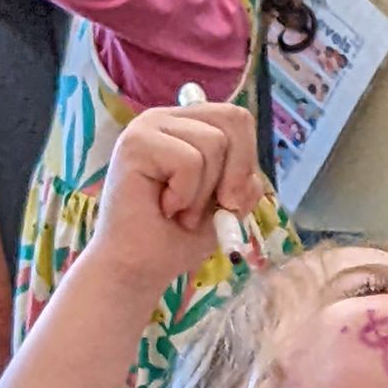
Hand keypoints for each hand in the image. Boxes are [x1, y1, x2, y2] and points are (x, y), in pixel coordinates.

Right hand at [89, 101, 262, 295]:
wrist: (139, 268)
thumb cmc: (177, 238)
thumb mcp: (225, 208)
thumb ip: (244, 184)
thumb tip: (252, 176)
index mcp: (189, 128)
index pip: (237, 119)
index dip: (247, 160)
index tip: (232, 200)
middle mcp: (169, 119)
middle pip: (232, 119)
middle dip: (236, 173)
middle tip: (213, 207)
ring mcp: (150, 126)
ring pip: (214, 142)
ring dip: (205, 192)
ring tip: (179, 210)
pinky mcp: (136, 142)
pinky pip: (189, 161)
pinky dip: (186, 195)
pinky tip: (165, 208)